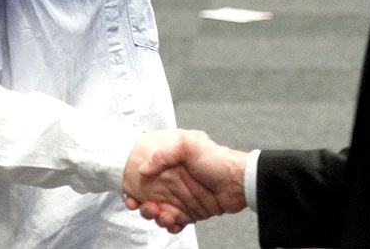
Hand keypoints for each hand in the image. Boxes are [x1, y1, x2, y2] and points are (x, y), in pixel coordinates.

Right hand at [125, 130, 247, 232]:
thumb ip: (164, 154)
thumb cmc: (217, 160)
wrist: (238, 182)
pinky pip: (175, 221)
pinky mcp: (191, 211)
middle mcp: (175, 179)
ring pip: (161, 211)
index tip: (131, 196)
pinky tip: (173, 223)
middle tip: (149, 208)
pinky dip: (171, 225)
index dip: (135, 187)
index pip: (146, 175)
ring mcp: (183, 196)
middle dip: (145, 206)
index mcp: (172, 161)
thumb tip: (143, 169)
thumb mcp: (189, 145)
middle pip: (150, 196)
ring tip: (164, 216)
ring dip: (158, 217)